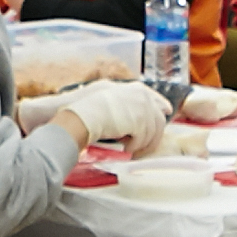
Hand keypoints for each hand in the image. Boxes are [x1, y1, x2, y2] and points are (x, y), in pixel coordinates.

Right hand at [51, 79, 172, 150]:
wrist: (72, 118)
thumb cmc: (72, 115)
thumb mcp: (92, 105)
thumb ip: (109, 110)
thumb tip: (120, 126)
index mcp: (119, 87)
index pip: (147, 93)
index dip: (157, 104)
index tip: (164, 112)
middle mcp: (131, 91)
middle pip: (155, 111)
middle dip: (153, 130)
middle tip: (144, 144)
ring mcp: (136, 103)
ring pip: (154, 125)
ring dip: (144, 141)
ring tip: (131, 149)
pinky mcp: (138, 117)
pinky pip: (146, 135)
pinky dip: (138, 145)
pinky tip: (127, 148)